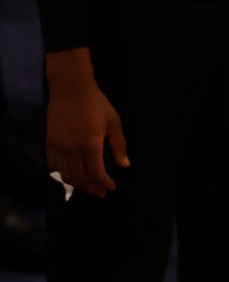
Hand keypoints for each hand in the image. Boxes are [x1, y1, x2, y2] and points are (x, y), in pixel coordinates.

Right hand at [46, 58, 127, 196]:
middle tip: (101, 192)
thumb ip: (118, 145)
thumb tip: (124, 165)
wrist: (70, 89)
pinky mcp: (49, 142)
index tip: (111, 187)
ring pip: (65, 174)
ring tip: (88, 187)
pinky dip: (61, 174)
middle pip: (80, 177)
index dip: (104, 183)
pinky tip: (70, 175)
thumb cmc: (96, 104)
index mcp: (90, 145)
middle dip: (92, 188)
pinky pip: (52, 165)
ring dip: (77, 184)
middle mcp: (72, 149)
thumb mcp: (114, 122)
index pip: (96, 173)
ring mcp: (58, 147)